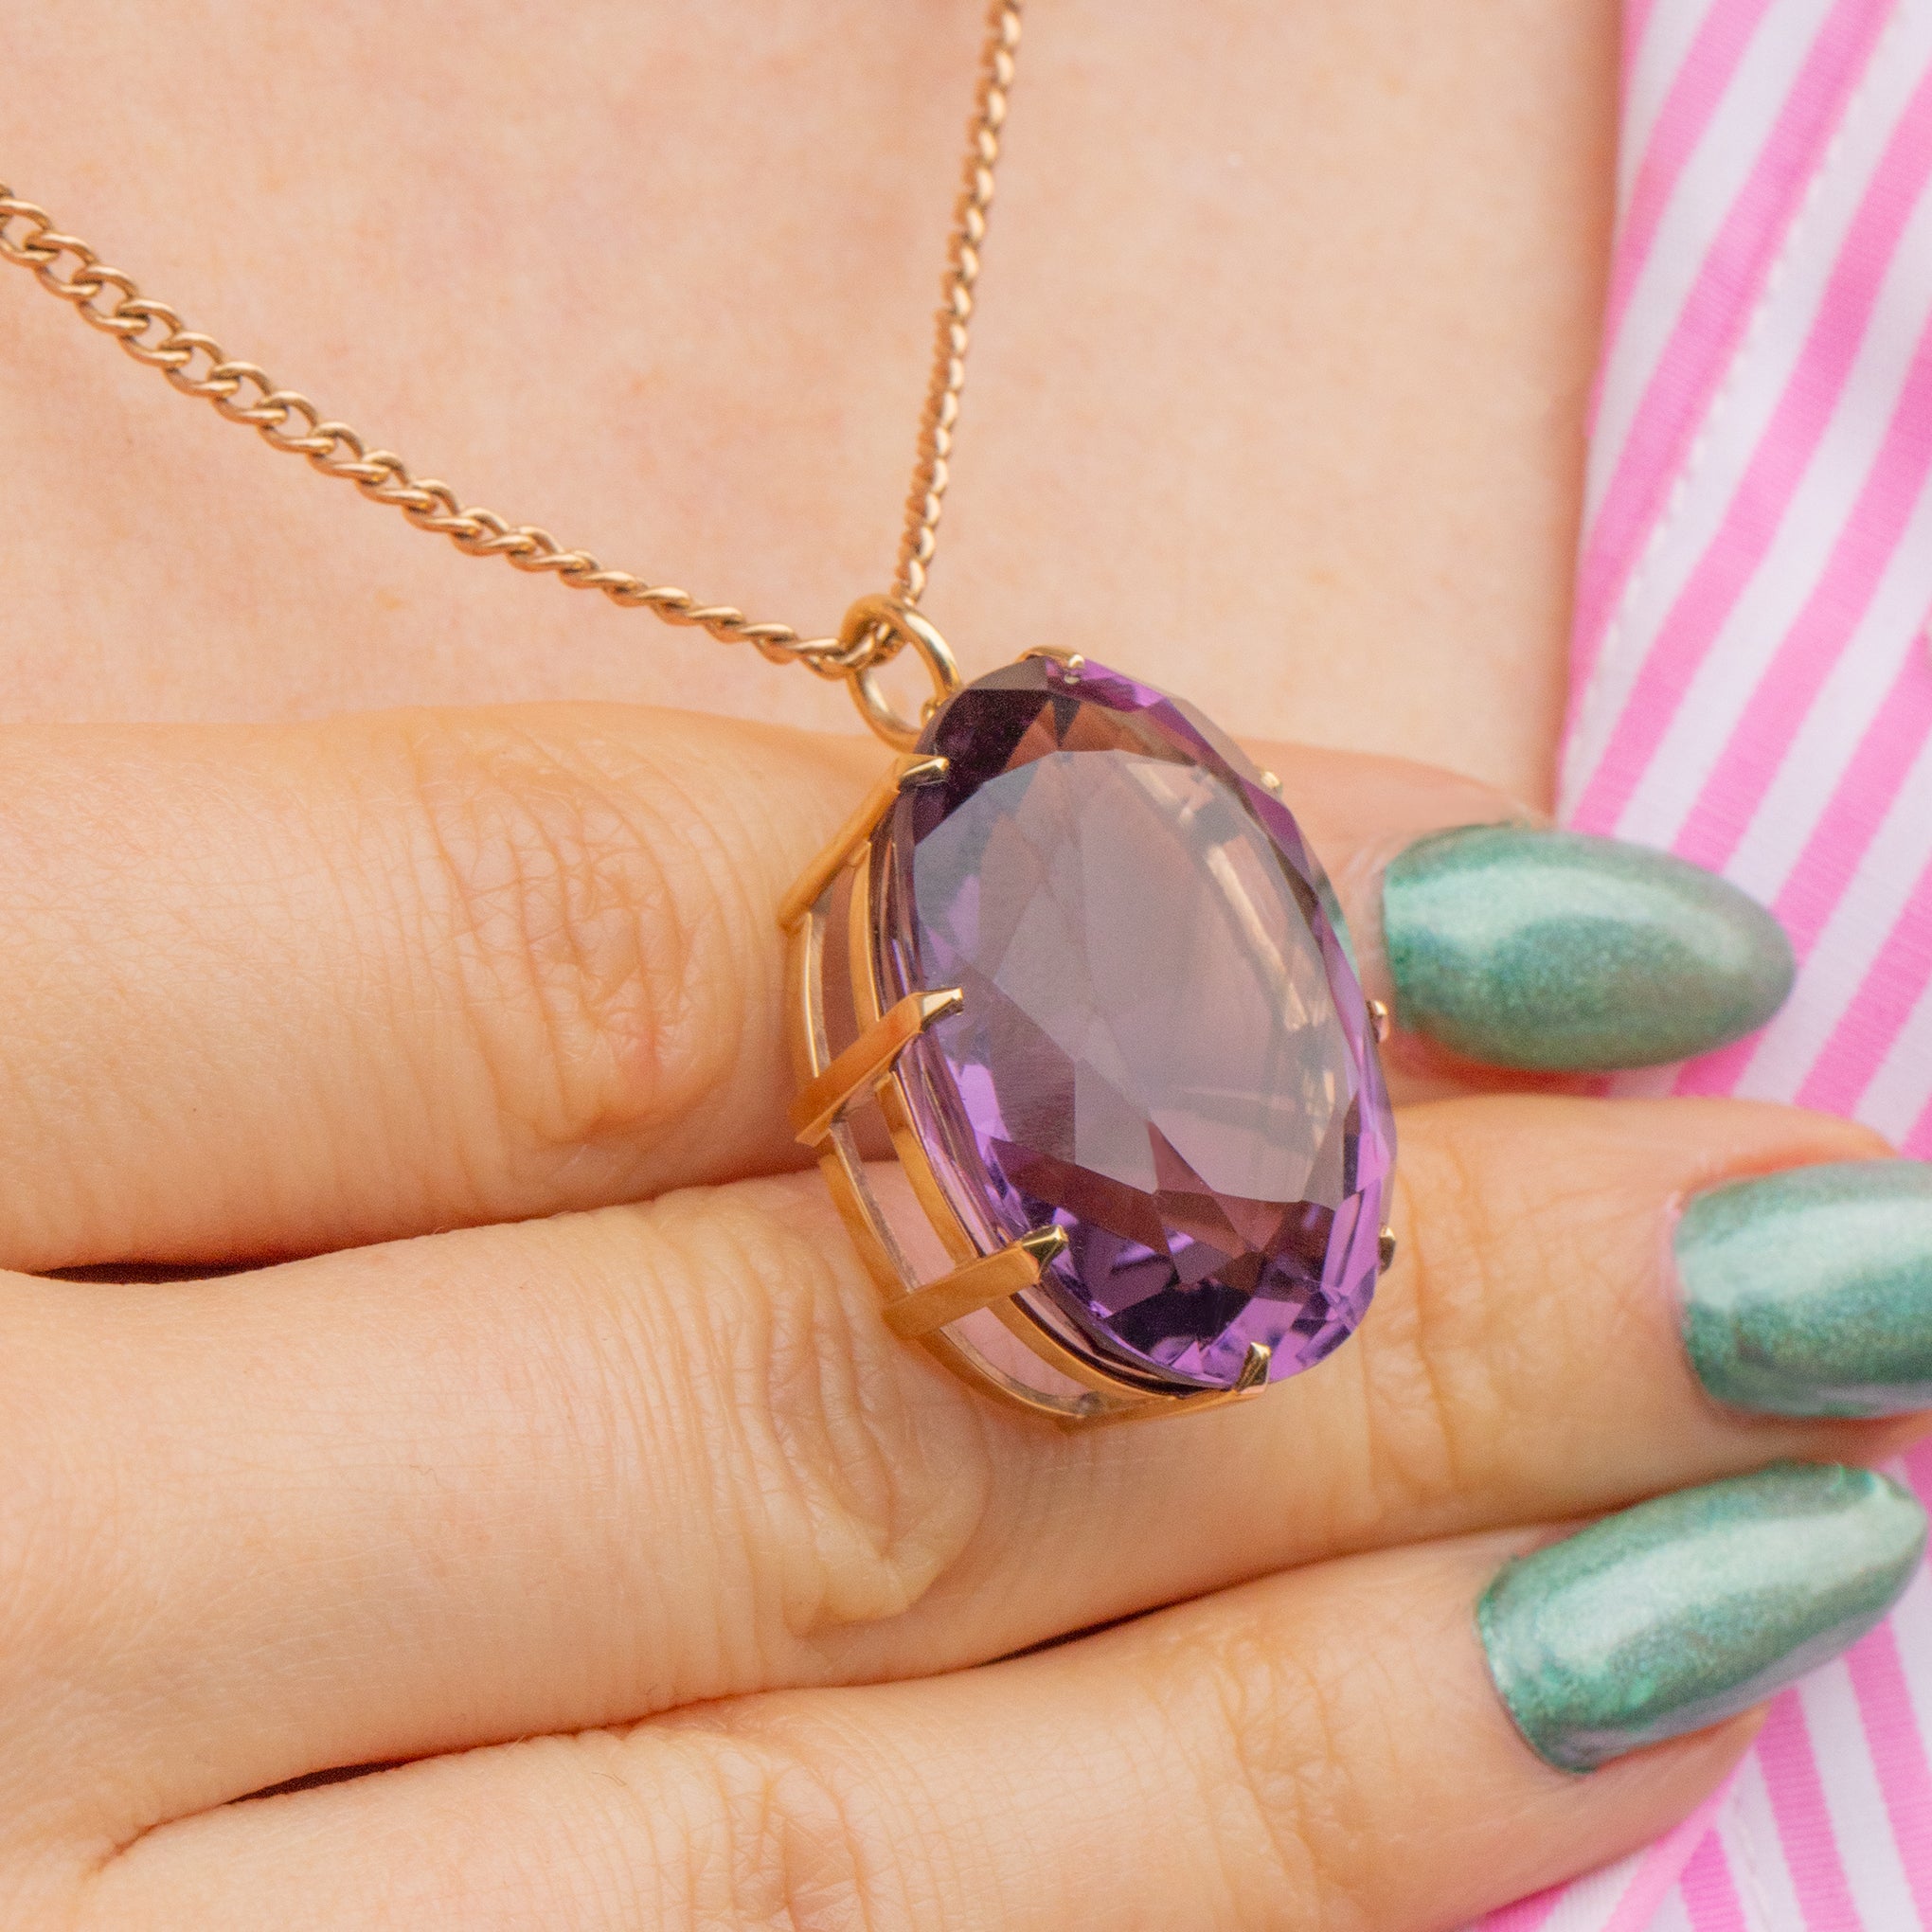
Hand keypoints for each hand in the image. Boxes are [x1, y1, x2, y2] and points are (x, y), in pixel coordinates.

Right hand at [0, 702, 1921, 1928]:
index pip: (613, 936)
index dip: (1151, 898)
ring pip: (816, 1844)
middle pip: (814, 1402)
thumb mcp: (78, 1007)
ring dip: (1360, 1694)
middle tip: (1826, 1231)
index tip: (1574, 890)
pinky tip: (1483, 1794)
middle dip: (1388, 1308)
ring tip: (1761, 1512)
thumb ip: (472, 996)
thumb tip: (1102, 919)